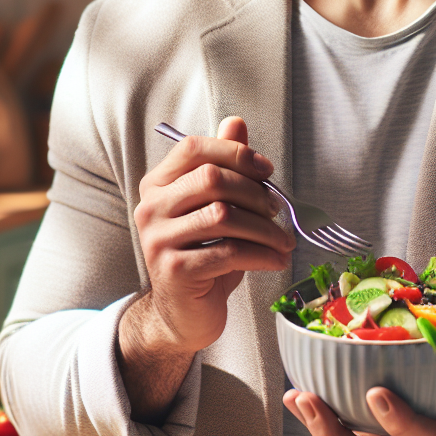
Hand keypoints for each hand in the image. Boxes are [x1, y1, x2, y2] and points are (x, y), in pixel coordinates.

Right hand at [133, 116, 293, 355]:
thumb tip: (235, 122)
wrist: (184, 312)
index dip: (234, 152)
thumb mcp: (214, 206)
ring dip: (264, 227)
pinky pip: (227, 252)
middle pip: (211, 178)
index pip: (194, 149)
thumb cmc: (204, 253)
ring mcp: (158, 240)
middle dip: (254, 191)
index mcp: (158, 184)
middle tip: (279, 209)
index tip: (266, 170)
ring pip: (222, 216)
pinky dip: (261, 254)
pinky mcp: (175, 271)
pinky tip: (276, 260)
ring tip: (284, 240)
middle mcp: (151, 207)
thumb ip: (222, 164)